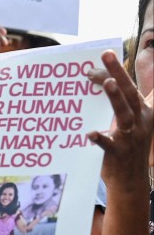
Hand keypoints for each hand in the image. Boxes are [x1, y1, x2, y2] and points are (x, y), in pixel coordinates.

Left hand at [87, 50, 153, 189]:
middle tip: (106, 55)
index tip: (106, 54)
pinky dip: (101, 138)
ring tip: (106, 82)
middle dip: (119, 74)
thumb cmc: (128, 146)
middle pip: (130, 94)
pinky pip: (109, 145)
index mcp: (143, 113)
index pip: (131, 88)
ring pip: (125, 115)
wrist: (130, 181)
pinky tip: (91, 133)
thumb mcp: (134, 122)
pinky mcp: (119, 154)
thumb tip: (107, 78)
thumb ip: (125, 101)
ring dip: (116, 98)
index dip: (120, 71)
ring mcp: (131, 138)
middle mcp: (140, 123)